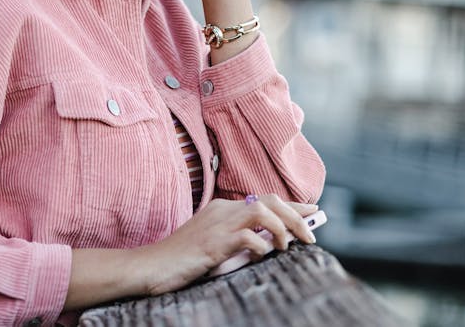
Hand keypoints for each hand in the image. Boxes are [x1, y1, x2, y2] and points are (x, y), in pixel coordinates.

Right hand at [137, 196, 318, 295]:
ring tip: (289, 246)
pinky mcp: (214, 242)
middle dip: (296, 215)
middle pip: (270, 200)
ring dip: (283, 228)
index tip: (313, 210)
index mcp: (222, 208)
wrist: (151, 266)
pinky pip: (249, 237)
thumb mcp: (214, 245)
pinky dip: (262, 246)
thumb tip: (269, 243)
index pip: (265, 199)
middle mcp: (223, 210)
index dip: (292, 204)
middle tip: (311, 234)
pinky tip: (262, 257)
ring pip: (263, 212)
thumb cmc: (181, 260)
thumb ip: (237, 240)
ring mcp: (218, 224)